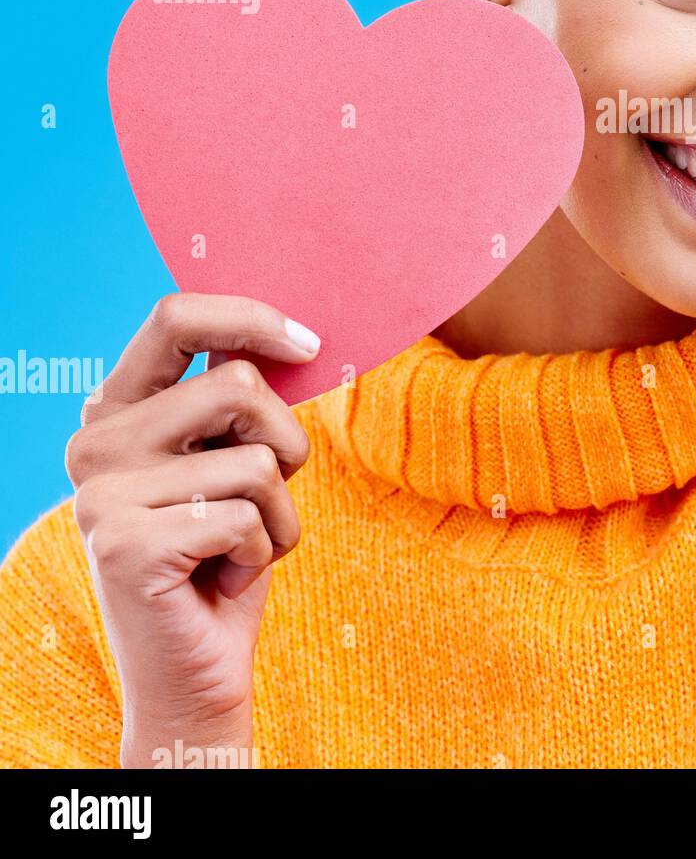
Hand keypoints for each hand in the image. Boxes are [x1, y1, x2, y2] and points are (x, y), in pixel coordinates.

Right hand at [65, 293, 317, 767]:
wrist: (197, 670)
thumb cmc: (227, 553)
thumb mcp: (235, 459)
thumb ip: (241, 398)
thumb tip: (295, 331)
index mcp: (117, 409)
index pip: (176, 317)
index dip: (252, 318)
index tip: (308, 344)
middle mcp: (95, 443)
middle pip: (239, 386)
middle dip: (284, 445)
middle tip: (257, 499)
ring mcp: (102, 494)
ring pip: (258, 459)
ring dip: (278, 512)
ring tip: (238, 547)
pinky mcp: (124, 545)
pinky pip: (249, 516)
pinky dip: (263, 551)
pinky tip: (222, 580)